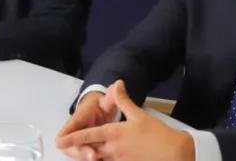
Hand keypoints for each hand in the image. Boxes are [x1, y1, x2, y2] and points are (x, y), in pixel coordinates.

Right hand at [56, 90, 117, 159]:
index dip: (66, 135)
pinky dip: (89, 157)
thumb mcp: (106, 101)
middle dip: (79, 151)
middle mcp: (75, 130)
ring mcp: (78, 139)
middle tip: (93, 156)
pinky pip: (82, 153)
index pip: (69, 127)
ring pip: (75, 150)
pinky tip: (101, 159)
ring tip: (97, 159)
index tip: (61, 143)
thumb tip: (117, 85)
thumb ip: (111, 98)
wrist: (99, 109)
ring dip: (83, 155)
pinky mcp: (83, 146)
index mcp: (79, 118)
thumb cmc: (100, 105)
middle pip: (70, 143)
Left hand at [57, 80, 194, 160]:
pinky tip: (101, 158)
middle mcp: (112, 149)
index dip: (72, 139)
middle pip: (89, 150)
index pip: (87, 135)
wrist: (176, 153)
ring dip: (90, 157)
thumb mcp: (138, 114)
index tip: (59, 142)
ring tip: (85, 153)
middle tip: (67, 149)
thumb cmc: (157, 134)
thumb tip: (117, 83)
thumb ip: (123, 100)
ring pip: (98, 160)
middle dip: (78, 150)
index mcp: (113, 133)